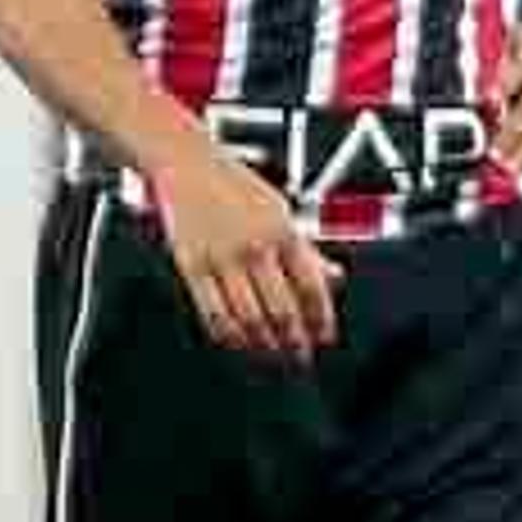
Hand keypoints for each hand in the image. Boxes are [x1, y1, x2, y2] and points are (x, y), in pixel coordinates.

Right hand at [145, 139, 342, 361]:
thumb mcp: (282, 211)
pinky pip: (211, 311)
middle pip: (280, 309)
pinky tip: (237, 342)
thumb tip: (335, 280)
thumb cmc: (237, 187)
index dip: (320, 319)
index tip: (325, 338)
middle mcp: (255, 245)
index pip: (311, 286)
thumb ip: (307, 249)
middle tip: (300, 358)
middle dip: (294, 340)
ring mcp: (222, 256)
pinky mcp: (191, 264)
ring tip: (271, 355)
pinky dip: (227, 334)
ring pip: (247, 316)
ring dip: (263, 343)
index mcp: (284, 230)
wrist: (186, 162)